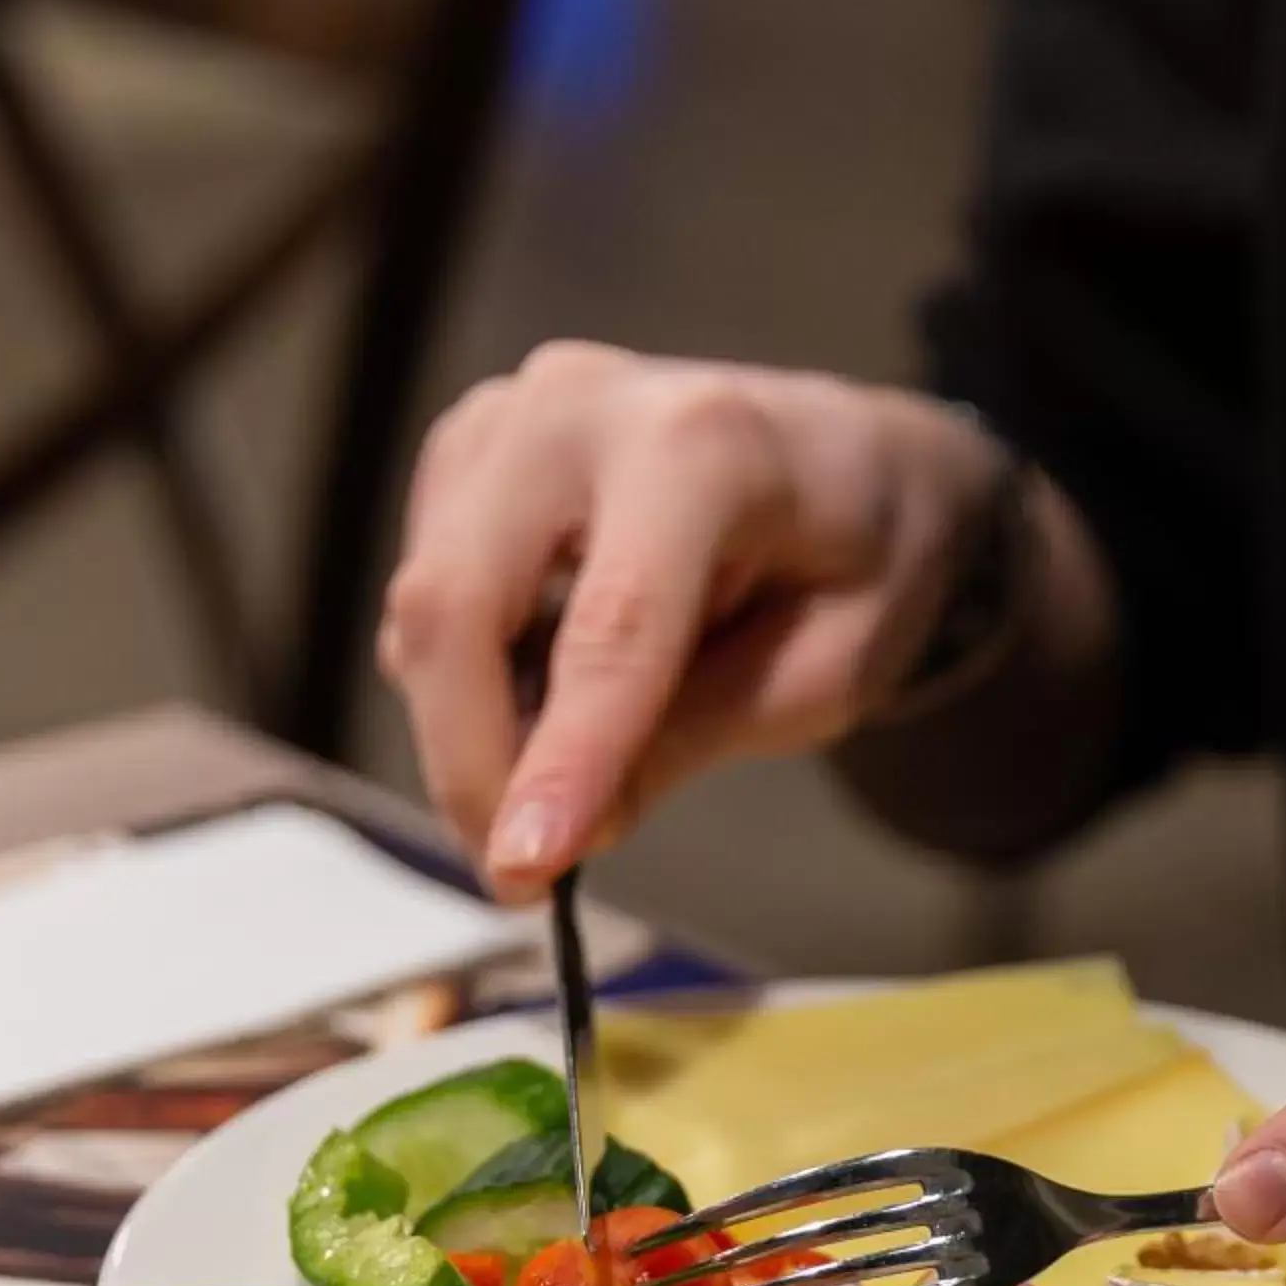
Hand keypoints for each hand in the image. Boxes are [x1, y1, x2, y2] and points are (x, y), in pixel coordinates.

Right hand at [377, 344, 1004, 895]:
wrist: (854, 459)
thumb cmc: (861, 561)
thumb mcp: (830, 673)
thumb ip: (701, 734)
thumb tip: (568, 826)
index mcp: (703, 446)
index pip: (610, 625)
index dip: (561, 759)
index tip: (528, 870)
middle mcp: (582, 407)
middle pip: (460, 600)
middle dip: (471, 760)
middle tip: (519, 878)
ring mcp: (510, 418)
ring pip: (425, 605)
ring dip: (463, 730)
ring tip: (552, 795)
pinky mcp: (469, 453)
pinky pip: (426, 594)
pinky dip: (460, 680)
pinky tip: (537, 710)